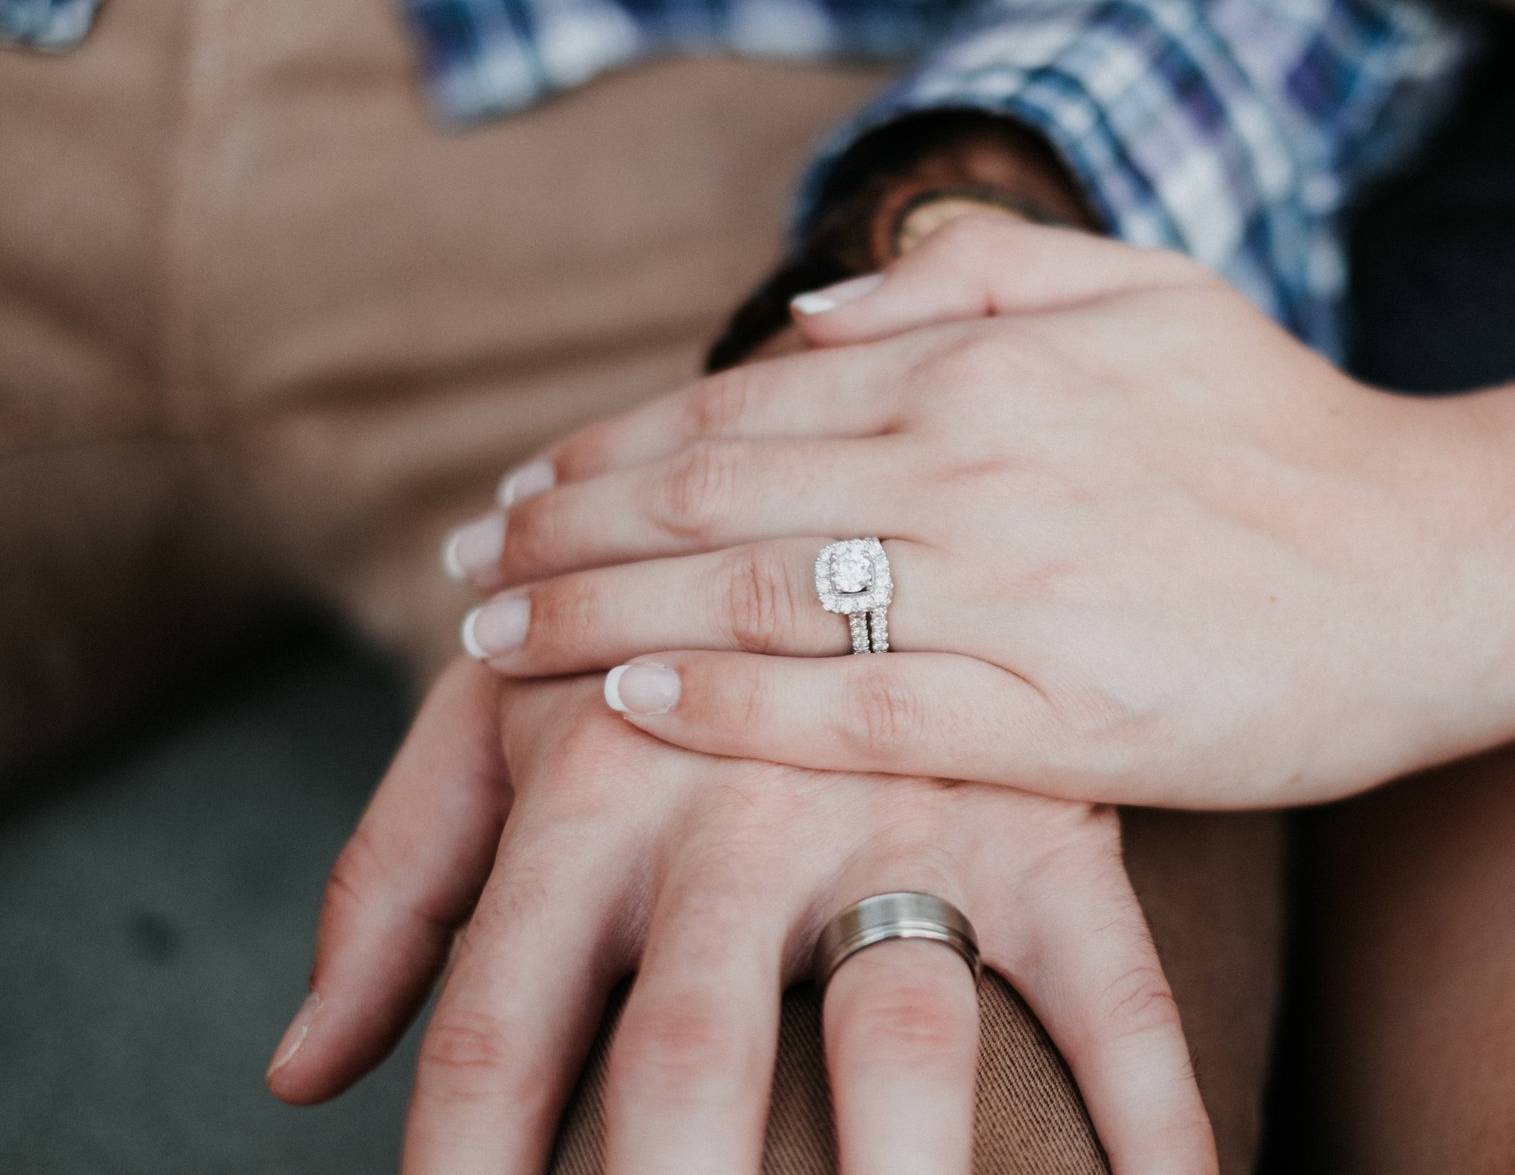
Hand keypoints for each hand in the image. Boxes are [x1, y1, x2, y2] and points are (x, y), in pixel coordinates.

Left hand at [265, 660, 1213, 1172]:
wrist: (863, 463)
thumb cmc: (647, 626)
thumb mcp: (501, 719)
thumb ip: (398, 874)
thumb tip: (304, 1073)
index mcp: (588, 780)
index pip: (493, 1021)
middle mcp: (742, 803)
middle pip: (689, 1056)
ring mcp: (907, 809)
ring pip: (902, 1033)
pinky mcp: (1042, 818)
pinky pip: (1112, 989)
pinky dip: (1153, 1109)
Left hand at [445, 219, 1514, 807]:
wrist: (1453, 560)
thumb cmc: (1294, 432)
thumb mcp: (1152, 291)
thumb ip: (979, 278)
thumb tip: (808, 311)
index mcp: (988, 365)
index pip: (737, 408)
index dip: (604, 453)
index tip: (517, 491)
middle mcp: (980, 463)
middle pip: (713, 497)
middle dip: (564, 534)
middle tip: (462, 571)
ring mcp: (1018, 588)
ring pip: (757, 595)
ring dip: (601, 616)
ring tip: (495, 644)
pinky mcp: (1066, 713)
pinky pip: (861, 709)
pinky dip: (734, 708)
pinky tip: (636, 709)